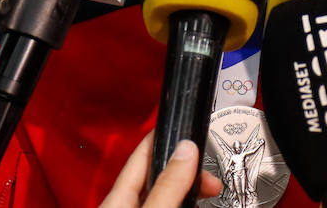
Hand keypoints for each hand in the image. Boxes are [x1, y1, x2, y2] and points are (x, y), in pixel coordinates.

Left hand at [99, 134, 221, 207]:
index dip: (166, 137)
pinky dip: (182, 202)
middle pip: (157, 175)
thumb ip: (167, 185)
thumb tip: (186, 149)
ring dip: (188, 187)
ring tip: (207, 190)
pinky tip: (193, 204)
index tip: (188, 128)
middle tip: (209, 177)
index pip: (142, 154)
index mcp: (116, 198)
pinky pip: (165, 205)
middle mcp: (123, 205)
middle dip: (187, 169)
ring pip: (164, 193)